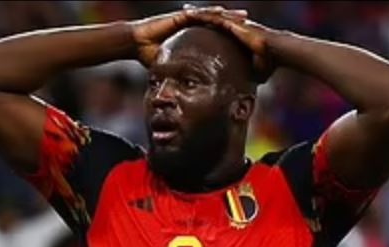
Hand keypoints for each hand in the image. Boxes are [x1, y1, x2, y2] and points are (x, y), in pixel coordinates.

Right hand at [131, 6, 247, 66]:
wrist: (136, 43)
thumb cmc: (150, 55)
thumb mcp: (171, 65)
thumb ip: (181, 73)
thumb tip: (187, 91)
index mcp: (193, 34)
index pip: (216, 33)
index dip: (230, 34)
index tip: (244, 38)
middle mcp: (193, 23)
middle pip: (219, 21)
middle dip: (235, 22)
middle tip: (252, 23)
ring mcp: (187, 18)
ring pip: (213, 15)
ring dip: (228, 15)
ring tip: (243, 16)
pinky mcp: (181, 15)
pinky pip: (199, 14)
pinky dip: (210, 13)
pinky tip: (222, 13)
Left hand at [186, 9, 277, 81]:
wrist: (278, 53)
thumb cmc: (269, 63)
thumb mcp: (252, 73)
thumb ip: (243, 79)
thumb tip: (239, 95)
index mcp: (237, 36)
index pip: (218, 30)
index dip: (207, 27)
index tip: (195, 28)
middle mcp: (235, 27)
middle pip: (214, 19)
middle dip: (200, 16)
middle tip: (186, 13)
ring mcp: (235, 24)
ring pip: (213, 16)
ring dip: (199, 13)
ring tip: (185, 11)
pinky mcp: (235, 24)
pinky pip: (216, 18)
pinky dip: (204, 15)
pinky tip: (192, 14)